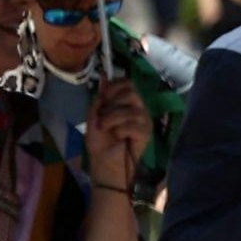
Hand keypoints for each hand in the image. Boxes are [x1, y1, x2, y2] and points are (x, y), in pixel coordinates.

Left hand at [81, 75, 151, 189]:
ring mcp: (144, 121)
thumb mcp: (94, 116)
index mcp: (126, 104)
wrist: (104, 163)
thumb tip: (104, 77)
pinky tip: (118, 137)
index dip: (115, 86)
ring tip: (104, 128)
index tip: (103, 96)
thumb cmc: (100, 142)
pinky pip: (135, 124)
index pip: (129, 83)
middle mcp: (138, 109)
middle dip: (113, 103)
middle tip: (102, 116)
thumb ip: (100, 99)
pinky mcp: (147, 134)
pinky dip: (121, 130)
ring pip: (132, 109)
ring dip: (112, 118)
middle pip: (132, 92)